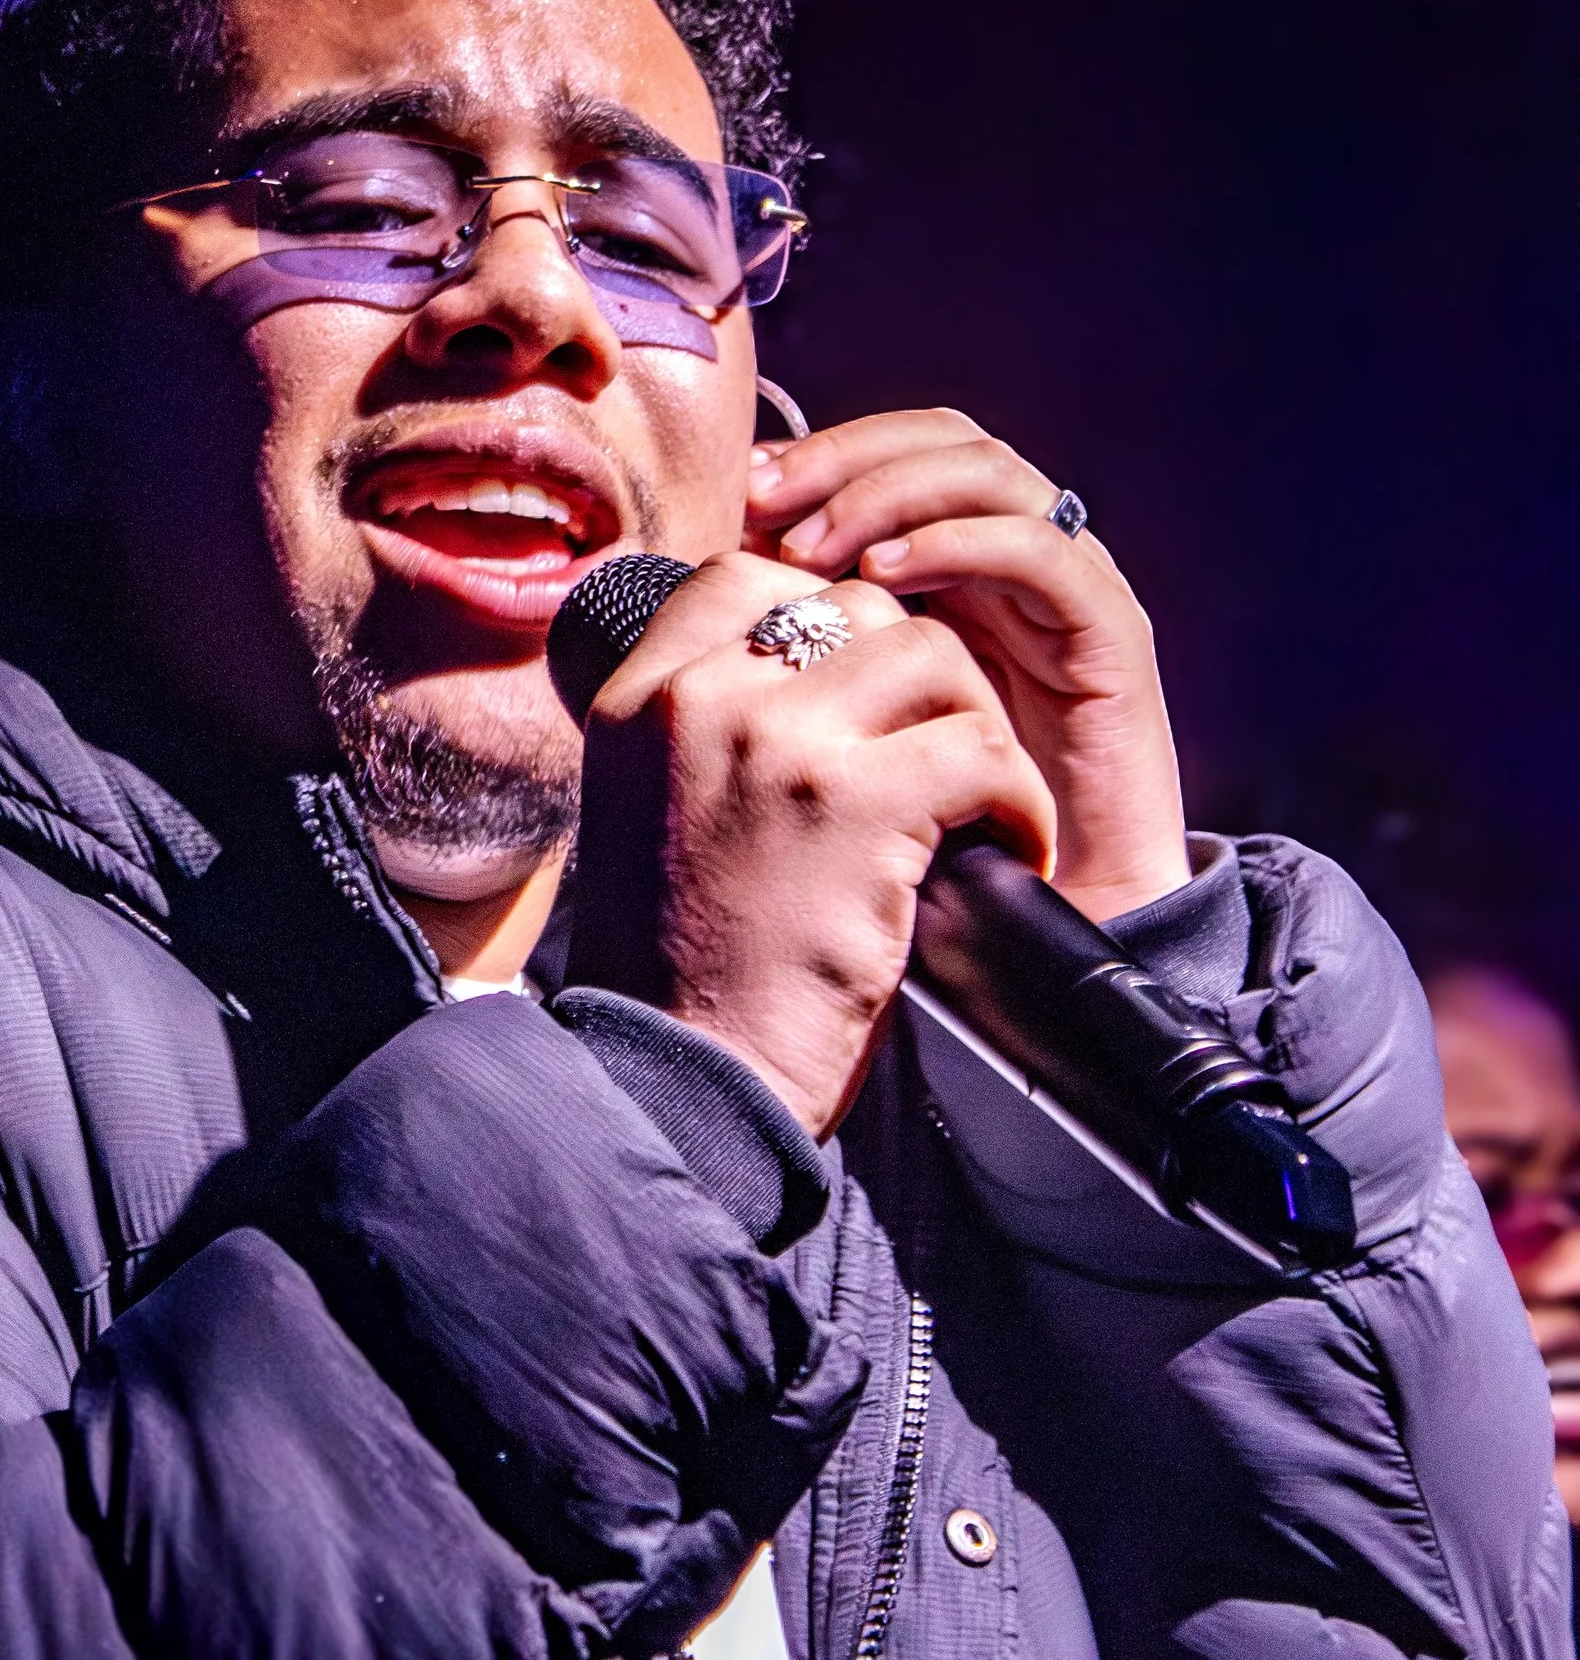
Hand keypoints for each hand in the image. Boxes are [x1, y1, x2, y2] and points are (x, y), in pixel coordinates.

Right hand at [564, 550, 1058, 1141]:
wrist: (681, 1084)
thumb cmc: (684, 970)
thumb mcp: (653, 809)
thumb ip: (706, 728)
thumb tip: (817, 664)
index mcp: (640, 699)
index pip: (748, 575)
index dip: (829, 616)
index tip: (869, 699)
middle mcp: (697, 699)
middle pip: (859, 608)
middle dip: (921, 683)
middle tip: (940, 767)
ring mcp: (775, 741)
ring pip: (934, 658)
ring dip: (979, 732)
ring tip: (980, 810)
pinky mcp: (855, 802)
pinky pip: (983, 749)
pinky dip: (1019, 805)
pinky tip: (1005, 852)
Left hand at [743, 410, 1188, 923]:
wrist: (1015, 952)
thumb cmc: (906, 847)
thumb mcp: (824, 735)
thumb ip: (788, 654)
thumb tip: (695, 583)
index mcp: (949, 573)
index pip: (891, 456)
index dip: (818, 455)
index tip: (744, 493)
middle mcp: (1009, 567)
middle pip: (939, 440)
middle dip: (845, 458)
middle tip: (767, 495)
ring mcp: (1063, 595)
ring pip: (989, 476)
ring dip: (892, 493)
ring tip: (815, 545)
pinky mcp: (1109, 639)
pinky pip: (1041, 552)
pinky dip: (958, 542)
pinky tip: (883, 578)